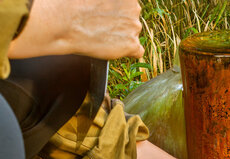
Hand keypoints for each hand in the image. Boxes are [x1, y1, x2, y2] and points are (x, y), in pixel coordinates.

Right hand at [9, 0, 143, 59]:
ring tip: (100, 35)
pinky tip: (114, 48)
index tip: (105, 16)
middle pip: (132, 19)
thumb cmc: (72, 4)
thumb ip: (108, 1)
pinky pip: (138, 51)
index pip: (129, 5)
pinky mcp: (131, 44)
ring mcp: (134, 26)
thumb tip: (106, 9)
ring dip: (122, 36)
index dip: (116, 12)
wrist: (62, 22)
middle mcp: (134, 7)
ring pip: (133, 34)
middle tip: (100, 25)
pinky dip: (128, 52)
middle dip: (120, 23)